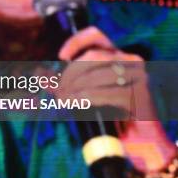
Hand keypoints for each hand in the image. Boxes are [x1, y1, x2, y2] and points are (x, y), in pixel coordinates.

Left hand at [58, 26, 175, 171]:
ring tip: (63, 100)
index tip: (61, 56)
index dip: (75, 42)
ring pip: (96, 74)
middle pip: (92, 56)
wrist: (140, 142)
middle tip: (59, 90)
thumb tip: (37, 74)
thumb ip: (63, 84)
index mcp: (118, 55)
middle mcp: (131, 60)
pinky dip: (84, 97)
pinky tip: (74, 102)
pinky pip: (104, 93)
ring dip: (74, 87)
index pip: (96, 35)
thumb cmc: (111, 115)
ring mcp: (138, 77)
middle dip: (70, 73)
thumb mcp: (84, 94)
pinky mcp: (140, 95)